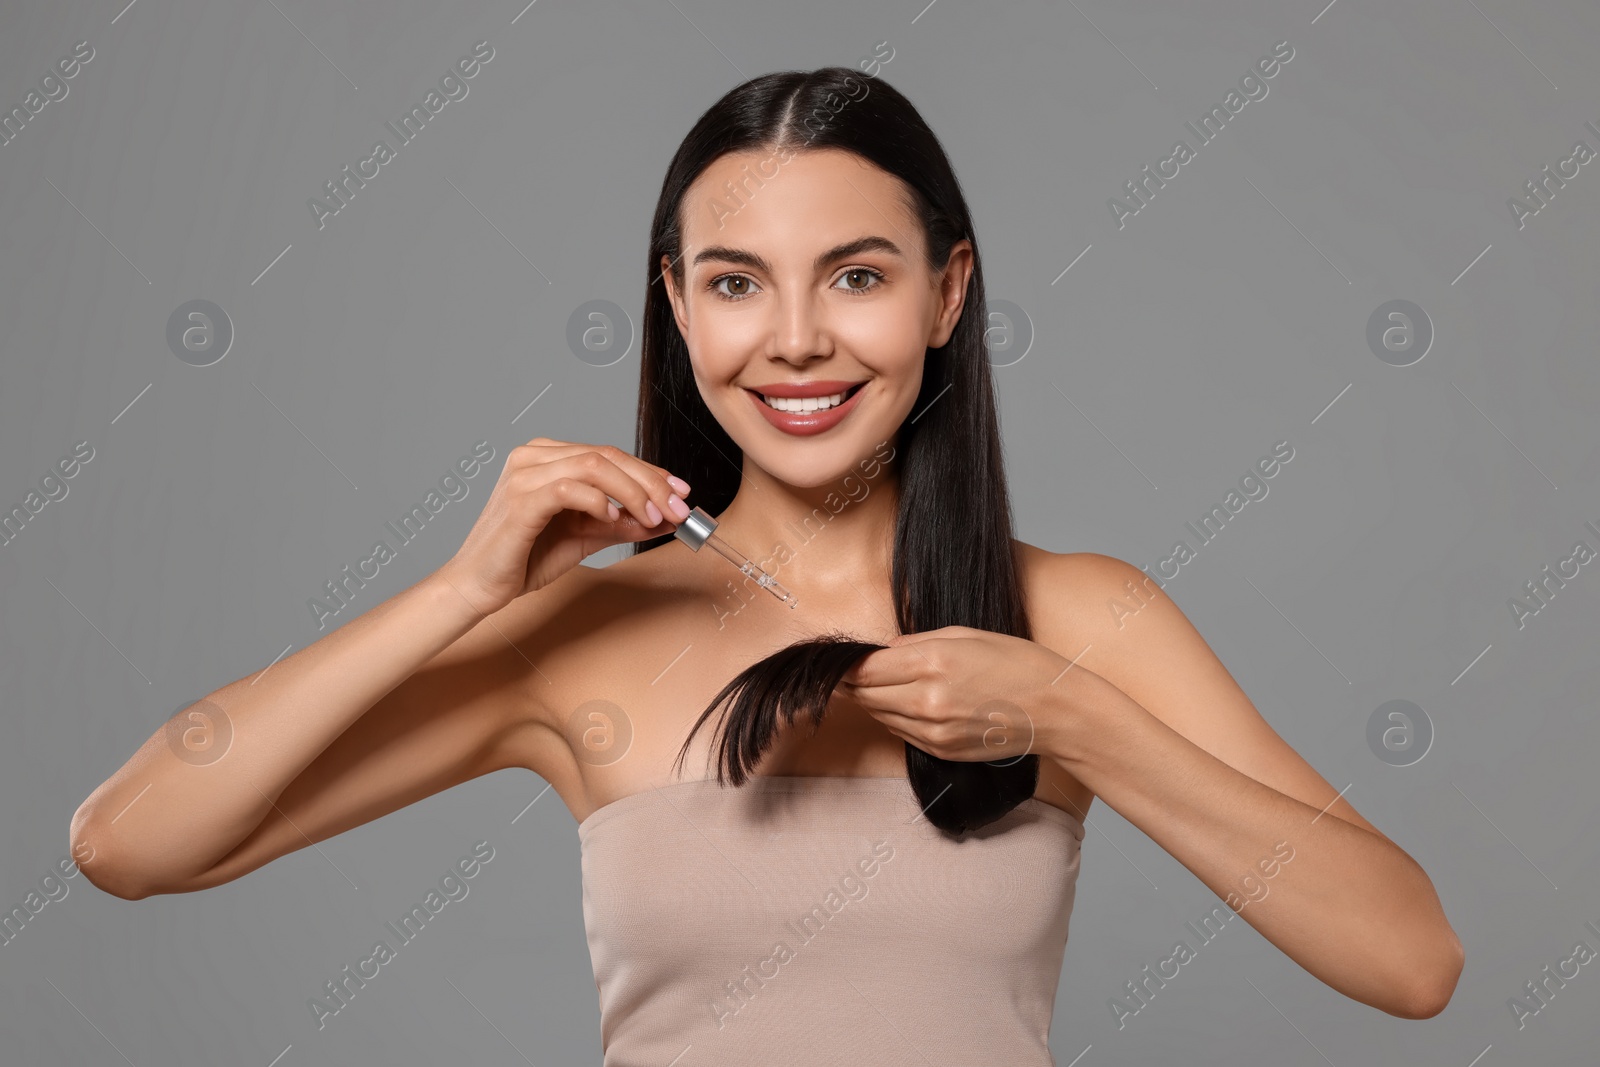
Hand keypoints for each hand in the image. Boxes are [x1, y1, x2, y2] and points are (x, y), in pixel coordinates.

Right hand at [435, 438, 692, 618]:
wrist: (480, 586)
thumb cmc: (524, 558)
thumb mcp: (586, 536)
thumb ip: (621, 522)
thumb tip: (664, 517)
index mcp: (548, 458)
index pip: (609, 455)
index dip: (650, 472)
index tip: (681, 492)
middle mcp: (534, 457)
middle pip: (606, 456)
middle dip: (650, 482)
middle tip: (676, 507)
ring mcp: (524, 474)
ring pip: (593, 466)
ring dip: (632, 491)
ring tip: (652, 517)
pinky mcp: (520, 500)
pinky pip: (569, 489)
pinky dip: (598, 500)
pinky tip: (613, 517)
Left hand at [837, 625, 1111, 764]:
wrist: (1056, 710)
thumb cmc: (1018, 662)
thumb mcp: (967, 634)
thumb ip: (917, 642)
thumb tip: (884, 651)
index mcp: (932, 664)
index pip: (866, 668)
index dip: (846, 663)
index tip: (838, 658)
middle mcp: (927, 702)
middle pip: (865, 695)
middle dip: (852, 683)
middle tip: (846, 671)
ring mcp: (934, 731)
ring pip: (879, 716)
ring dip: (872, 700)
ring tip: (876, 684)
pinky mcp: (942, 750)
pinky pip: (901, 732)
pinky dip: (894, 717)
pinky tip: (905, 702)